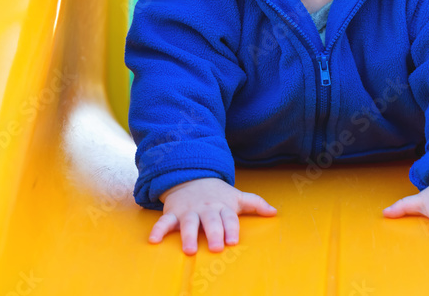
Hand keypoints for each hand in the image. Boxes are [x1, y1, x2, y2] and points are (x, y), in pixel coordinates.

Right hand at [149, 177, 276, 253]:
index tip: (233, 241)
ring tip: (189, 250)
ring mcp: (188, 210)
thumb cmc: (218, 194)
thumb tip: (274, 212)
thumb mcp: (237, 197)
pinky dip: (158, 230)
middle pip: (210, 221)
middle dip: (213, 234)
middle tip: (216, 248)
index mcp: (222, 206)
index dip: (231, 229)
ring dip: (187, 236)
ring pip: (188, 223)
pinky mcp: (173, 213)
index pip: (229, 218)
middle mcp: (206, 209)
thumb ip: (255, 204)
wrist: (191, 176)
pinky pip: (164, 221)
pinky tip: (154, 240)